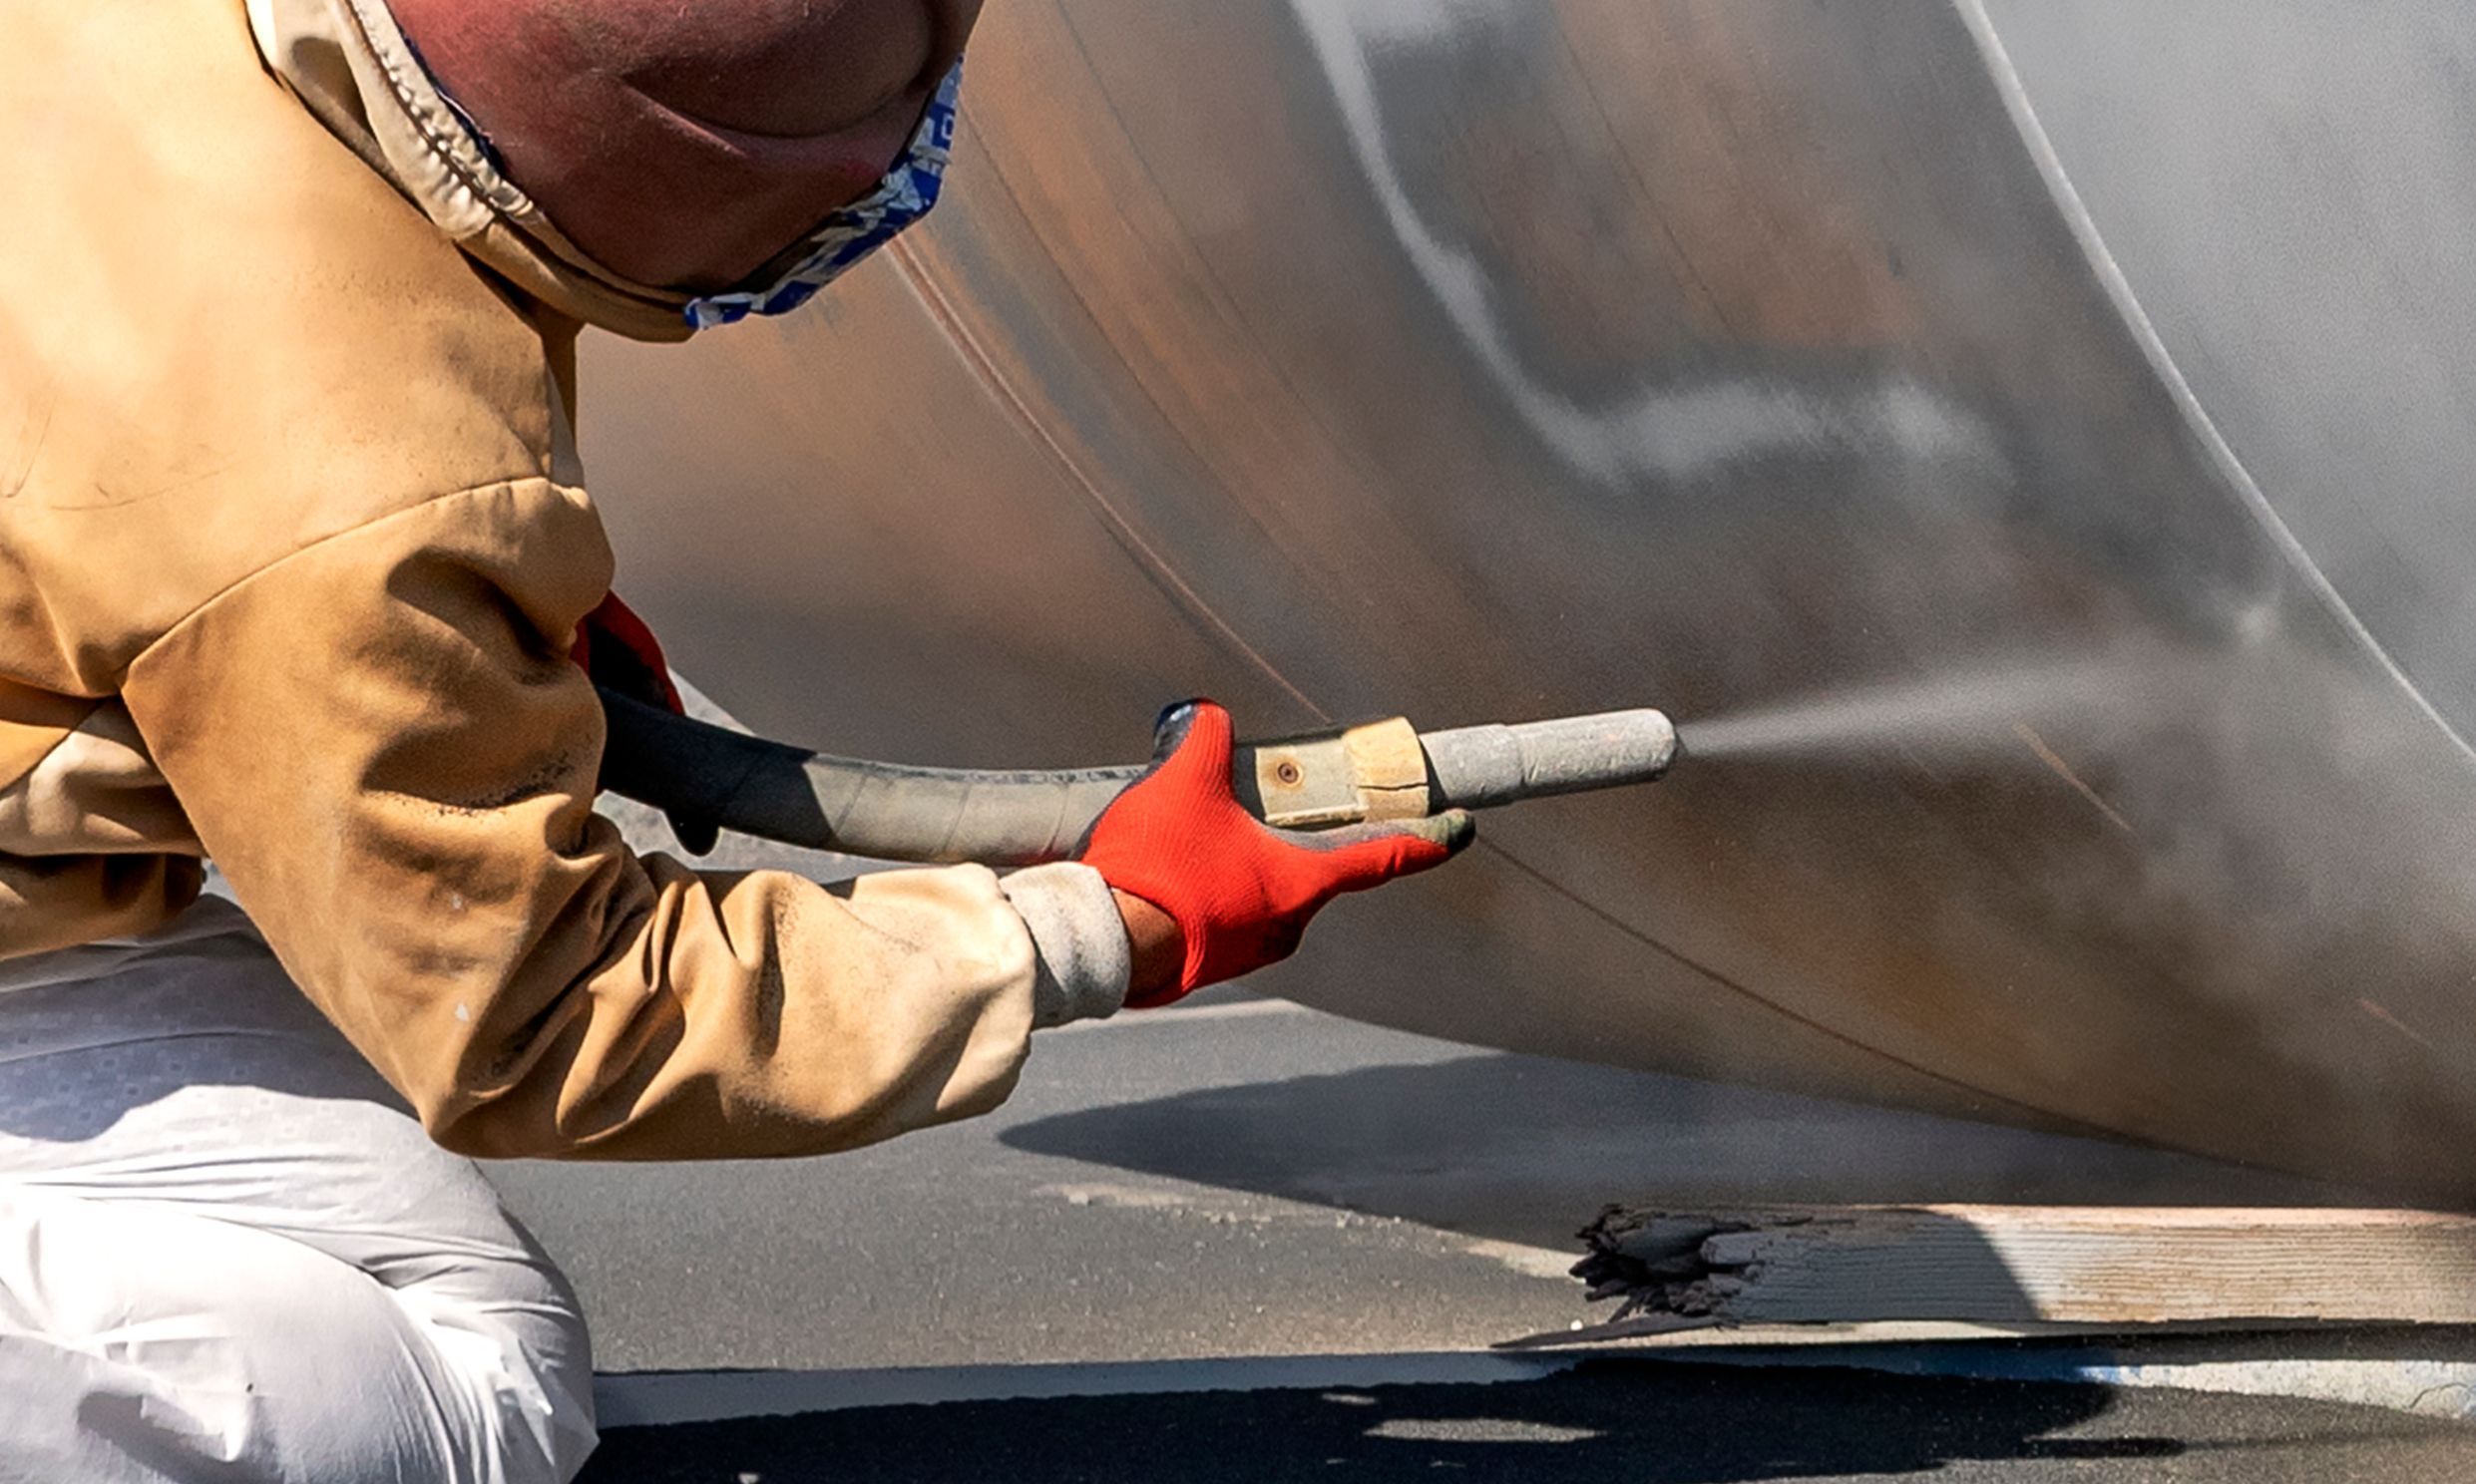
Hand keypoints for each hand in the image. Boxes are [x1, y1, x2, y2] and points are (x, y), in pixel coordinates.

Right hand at [1080, 700, 1474, 1006]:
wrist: (1104, 941)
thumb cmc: (1159, 867)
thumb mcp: (1184, 783)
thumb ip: (1204, 739)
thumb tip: (1207, 715)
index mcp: (1300, 884)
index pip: (1379, 858)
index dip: (1424, 840)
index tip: (1458, 829)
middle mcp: (1286, 925)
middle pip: (1311, 874)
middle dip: (1292, 841)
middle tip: (1266, 811)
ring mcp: (1248, 951)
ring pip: (1264, 895)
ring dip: (1243, 865)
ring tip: (1197, 837)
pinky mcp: (1208, 963)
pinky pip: (1226, 917)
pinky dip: (1212, 891)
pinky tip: (1175, 870)